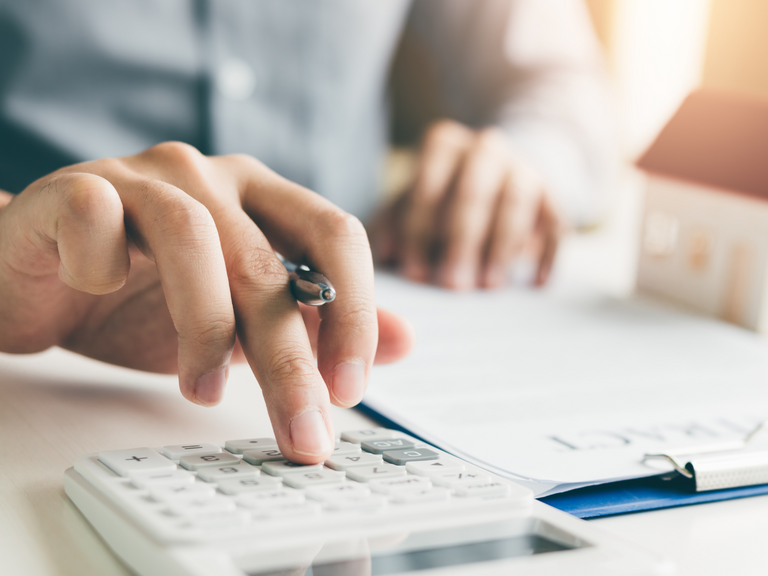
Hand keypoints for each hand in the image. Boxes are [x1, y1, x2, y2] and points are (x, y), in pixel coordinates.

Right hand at [0, 142, 413, 463]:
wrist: (38, 279)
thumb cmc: (144, 297)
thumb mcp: (243, 320)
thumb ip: (317, 324)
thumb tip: (405, 341)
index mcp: (263, 196)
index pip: (336, 235)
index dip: (354, 311)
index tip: (350, 390)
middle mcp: (211, 176)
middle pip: (267, 261)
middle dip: (289, 359)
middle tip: (302, 431)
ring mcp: (141, 176)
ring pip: (194, 239)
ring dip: (204, 328)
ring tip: (204, 391)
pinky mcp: (73, 188)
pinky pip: (98, 217)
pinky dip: (103, 265)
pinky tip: (100, 294)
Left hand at [370, 120, 563, 289]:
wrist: (504, 174)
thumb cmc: (446, 196)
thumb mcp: (415, 201)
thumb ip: (394, 223)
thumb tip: (384, 253)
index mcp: (444, 145)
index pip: (428, 184)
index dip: (419, 231)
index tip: (415, 274)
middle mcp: (486, 149)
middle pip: (474, 192)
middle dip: (462, 241)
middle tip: (453, 286)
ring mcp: (525, 169)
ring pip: (516, 202)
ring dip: (502, 246)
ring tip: (489, 286)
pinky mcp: (554, 195)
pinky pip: (556, 223)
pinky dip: (548, 254)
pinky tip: (535, 284)